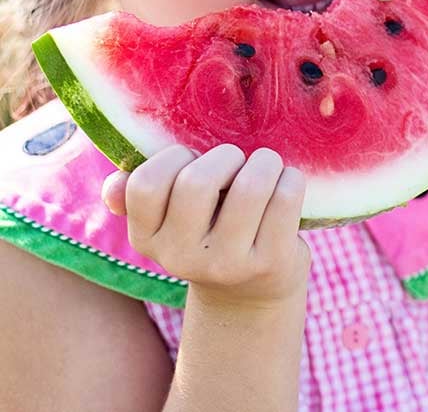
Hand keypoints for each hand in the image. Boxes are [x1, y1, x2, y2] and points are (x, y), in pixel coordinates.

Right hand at [101, 144, 310, 308]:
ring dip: (265, 163)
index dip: (174, 158)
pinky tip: (288, 183)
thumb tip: (113, 187)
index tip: (194, 160)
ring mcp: (228, 264)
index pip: (146, 185)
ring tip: (267, 167)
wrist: (251, 294)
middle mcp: (182, 258)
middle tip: (238, 162)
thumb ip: (140, 197)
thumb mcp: (171, 222)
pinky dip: (291, 180)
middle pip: (197, 182)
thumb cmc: (210, 234)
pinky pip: (285, 199)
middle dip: (225, 156)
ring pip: (250, 187)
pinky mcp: (271, 263)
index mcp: (147, 239)